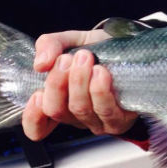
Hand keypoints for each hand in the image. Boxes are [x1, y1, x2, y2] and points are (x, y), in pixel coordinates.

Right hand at [22, 30, 138, 140]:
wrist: (133, 48)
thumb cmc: (100, 50)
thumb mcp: (71, 41)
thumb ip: (49, 45)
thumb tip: (40, 64)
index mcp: (60, 102)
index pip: (38, 126)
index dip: (33, 115)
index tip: (37, 94)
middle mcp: (76, 116)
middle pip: (56, 110)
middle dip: (57, 82)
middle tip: (67, 59)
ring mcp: (98, 121)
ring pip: (79, 109)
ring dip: (79, 81)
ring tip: (86, 58)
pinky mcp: (120, 120)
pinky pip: (105, 111)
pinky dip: (100, 90)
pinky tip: (101, 73)